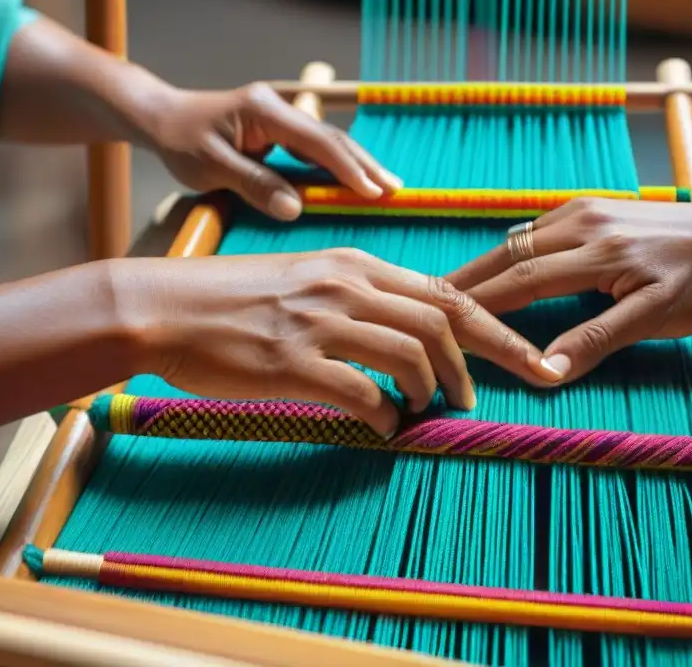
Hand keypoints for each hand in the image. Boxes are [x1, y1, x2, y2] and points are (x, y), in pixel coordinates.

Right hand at [127, 249, 561, 437]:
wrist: (162, 306)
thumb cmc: (231, 297)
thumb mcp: (305, 278)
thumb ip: (358, 297)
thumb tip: (407, 333)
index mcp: (354, 265)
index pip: (446, 293)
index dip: (496, 330)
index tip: (528, 359)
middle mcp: (345, 286)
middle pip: (442, 323)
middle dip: (476, 366)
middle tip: (474, 400)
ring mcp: (319, 323)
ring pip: (411, 356)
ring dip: (430, 392)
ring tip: (423, 411)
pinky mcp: (292, 363)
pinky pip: (362, 393)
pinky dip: (385, 415)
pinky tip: (382, 427)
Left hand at [149, 84, 402, 220]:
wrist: (160, 117)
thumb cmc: (180, 139)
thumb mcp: (211, 166)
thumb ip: (254, 184)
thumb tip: (296, 208)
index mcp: (264, 110)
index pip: (316, 141)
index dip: (347, 168)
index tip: (373, 191)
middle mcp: (278, 108)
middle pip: (331, 139)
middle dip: (365, 164)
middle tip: (396, 189)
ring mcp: (280, 117)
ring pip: (327, 143)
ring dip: (357, 165)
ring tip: (387, 186)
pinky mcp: (278, 130)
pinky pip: (313, 149)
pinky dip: (336, 166)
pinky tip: (356, 180)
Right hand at [446, 198, 691, 383]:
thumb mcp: (658, 317)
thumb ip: (597, 339)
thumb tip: (545, 370)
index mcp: (595, 252)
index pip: (519, 283)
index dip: (479, 306)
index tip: (444, 325)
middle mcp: (582, 222)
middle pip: (507, 255)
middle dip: (466, 281)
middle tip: (428, 304)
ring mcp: (587, 210)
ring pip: (519, 238)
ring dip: (485, 265)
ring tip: (454, 290)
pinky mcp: (595, 207)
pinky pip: (539, 228)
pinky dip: (512, 251)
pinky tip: (503, 266)